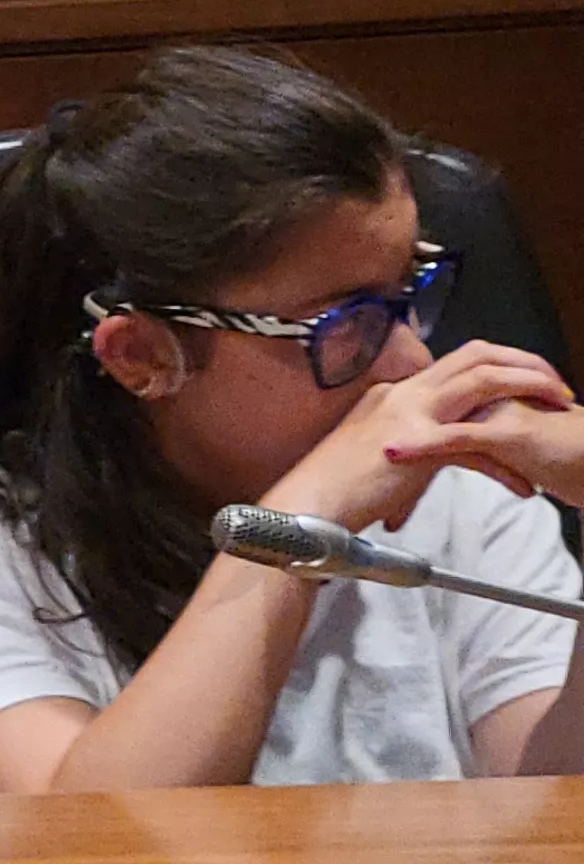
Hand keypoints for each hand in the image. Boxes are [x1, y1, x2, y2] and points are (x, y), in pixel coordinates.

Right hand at [262, 344, 574, 529]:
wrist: (305, 509)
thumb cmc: (332, 492)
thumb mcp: (372, 453)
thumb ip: (405, 443)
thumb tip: (426, 454)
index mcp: (394, 394)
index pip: (456, 363)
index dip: (498, 366)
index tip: (525, 382)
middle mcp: (402, 393)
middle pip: (477, 354)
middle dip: (526, 363)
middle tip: (557, 386)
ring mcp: (408, 413)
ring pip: (484, 379)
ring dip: (530, 389)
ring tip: (559, 410)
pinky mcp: (416, 443)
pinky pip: (476, 442)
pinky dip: (506, 462)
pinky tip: (521, 484)